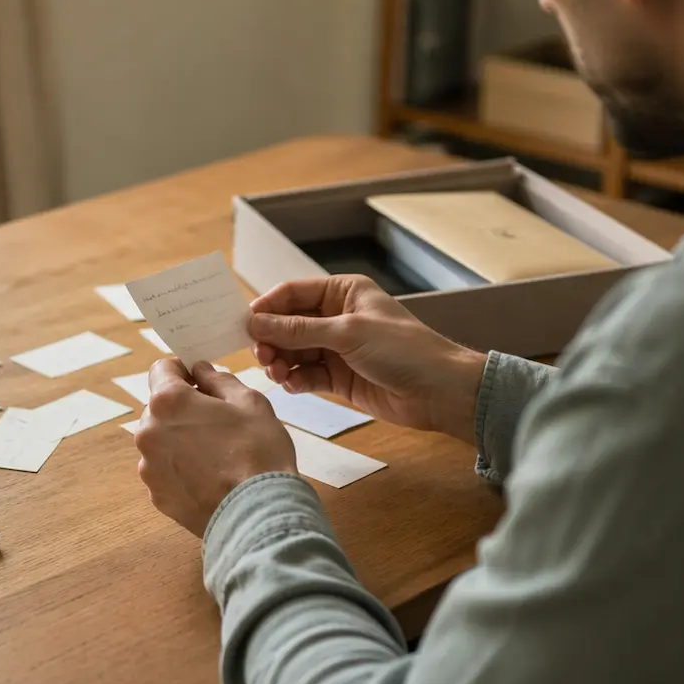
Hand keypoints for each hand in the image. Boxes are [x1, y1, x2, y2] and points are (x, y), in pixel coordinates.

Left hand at [133, 360, 296, 535]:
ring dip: (181, 439)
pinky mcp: (157, 496)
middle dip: (184, 408)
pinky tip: (210, 477)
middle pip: (160, 408)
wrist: (259, 513)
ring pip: (161, 441)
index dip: (182, 370)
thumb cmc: (258, 452)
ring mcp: (150, 468)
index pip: (161, 370)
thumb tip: (201, 371)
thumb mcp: (249, 402)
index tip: (199, 379)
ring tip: (217, 454)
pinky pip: (166, 471)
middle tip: (218, 421)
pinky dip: (182, 469)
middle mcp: (148, 433)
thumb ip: (218, 380)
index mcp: (168, 402)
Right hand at [251, 275, 486, 441]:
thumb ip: (299, 330)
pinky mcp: (339, 378)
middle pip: (289, 324)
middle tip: (260, 355)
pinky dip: (296, 380)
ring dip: (281, 362)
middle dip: (271, 339)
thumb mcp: (348, 333)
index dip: (267, 307)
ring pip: (295, 352)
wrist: (439, 391)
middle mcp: (337, 317)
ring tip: (277, 373)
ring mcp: (338, 349)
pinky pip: (307, 375)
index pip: (293, 293)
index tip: (245, 324)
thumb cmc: (404, 350)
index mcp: (343, 292)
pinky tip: (293, 385)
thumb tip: (256, 322)